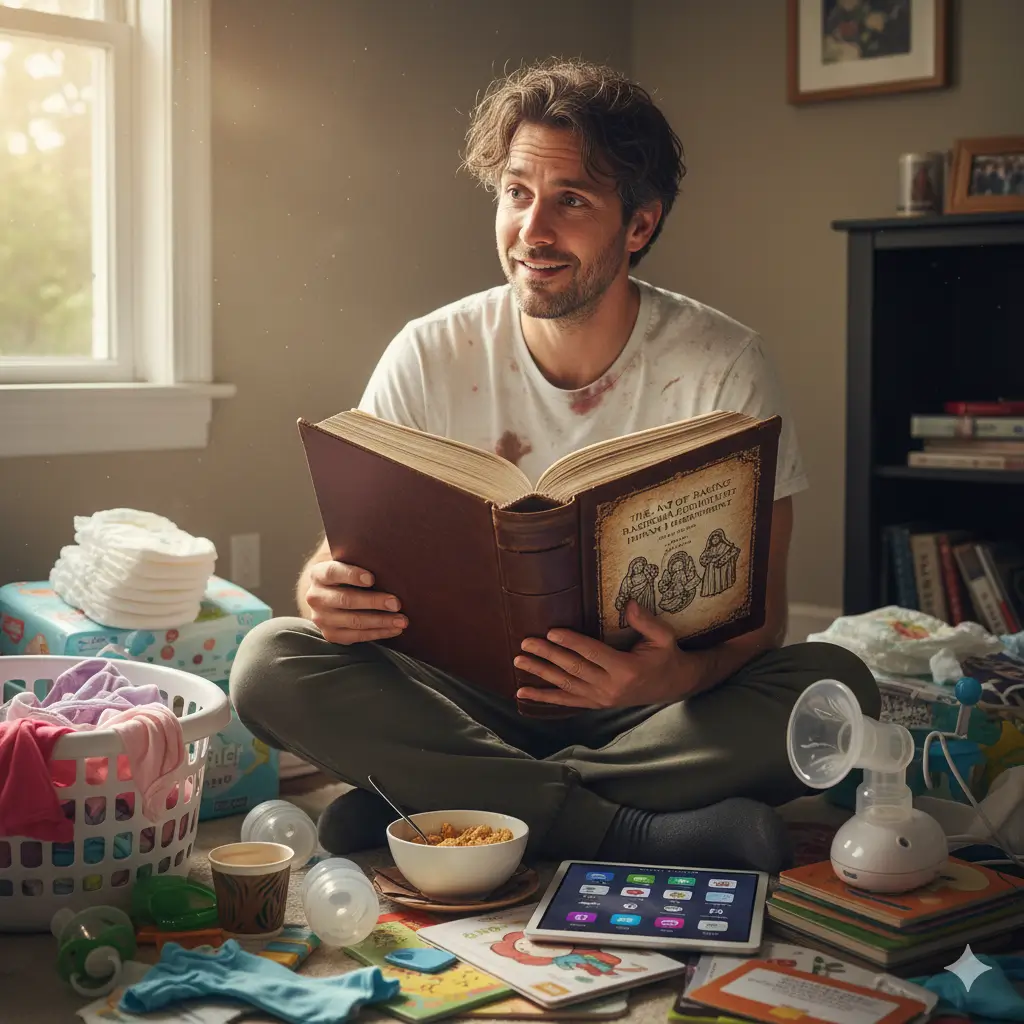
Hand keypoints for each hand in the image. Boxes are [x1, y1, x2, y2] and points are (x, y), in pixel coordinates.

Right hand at [305, 560, 406, 644]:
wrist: (330, 596)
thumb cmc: (348, 575)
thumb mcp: (349, 562)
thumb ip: (360, 558)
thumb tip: (390, 558)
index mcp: (318, 574)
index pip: (333, 572)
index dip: (352, 575)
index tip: (372, 578)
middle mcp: (315, 597)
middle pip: (346, 600)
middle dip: (374, 602)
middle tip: (396, 603)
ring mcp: (321, 618)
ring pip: (353, 621)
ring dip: (381, 621)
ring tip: (402, 620)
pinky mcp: (331, 634)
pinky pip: (356, 636)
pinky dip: (378, 633)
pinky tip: (394, 629)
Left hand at [514, 600, 699, 708]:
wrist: (674, 685)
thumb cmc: (667, 657)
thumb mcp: (664, 637)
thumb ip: (646, 621)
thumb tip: (629, 603)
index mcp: (626, 669)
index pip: (592, 653)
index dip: (571, 643)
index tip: (551, 632)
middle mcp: (611, 687)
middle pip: (573, 669)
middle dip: (547, 656)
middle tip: (526, 643)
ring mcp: (602, 698)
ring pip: (565, 685)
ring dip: (540, 673)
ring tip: (519, 662)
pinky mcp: (596, 703)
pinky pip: (567, 701)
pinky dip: (544, 698)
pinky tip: (524, 693)